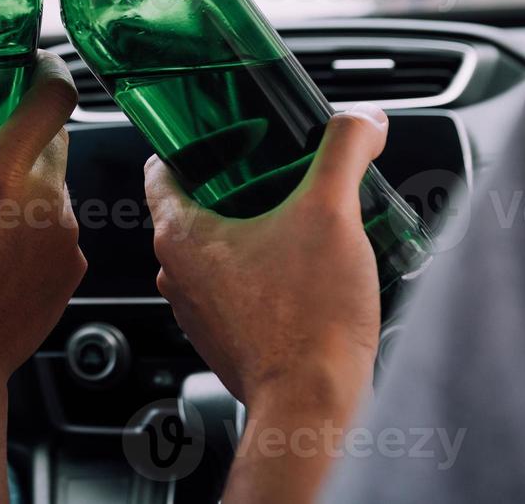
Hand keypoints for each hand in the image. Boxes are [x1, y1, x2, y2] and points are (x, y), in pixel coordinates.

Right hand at [0, 50, 86, 384]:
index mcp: (0, 174)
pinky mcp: (71, 271)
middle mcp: (46, 200)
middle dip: (17, 134)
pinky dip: (31, 226)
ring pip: (53, 184)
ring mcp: (65, 238)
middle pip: (50, 139)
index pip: (55, 96)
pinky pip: (58, 227)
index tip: (25, 66)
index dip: (46, 71)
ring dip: (22, 185)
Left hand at [146, 106, 387, 418]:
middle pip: (192, 206)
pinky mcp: (225, 336)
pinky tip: (302, 267)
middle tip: (276, 170)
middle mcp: (176, 272)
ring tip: (298, 216)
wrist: (314, 405)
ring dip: (250, 229)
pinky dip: (260, 270)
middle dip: (233, 184)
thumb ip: (345, 151)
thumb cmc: (308, 321)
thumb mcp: (332, 212)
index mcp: (181, 234)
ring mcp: (197, 308)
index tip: (225, 133)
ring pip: (214, 249)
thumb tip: (364, 119)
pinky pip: (233, 287)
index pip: (160, 168)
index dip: (192, 142)